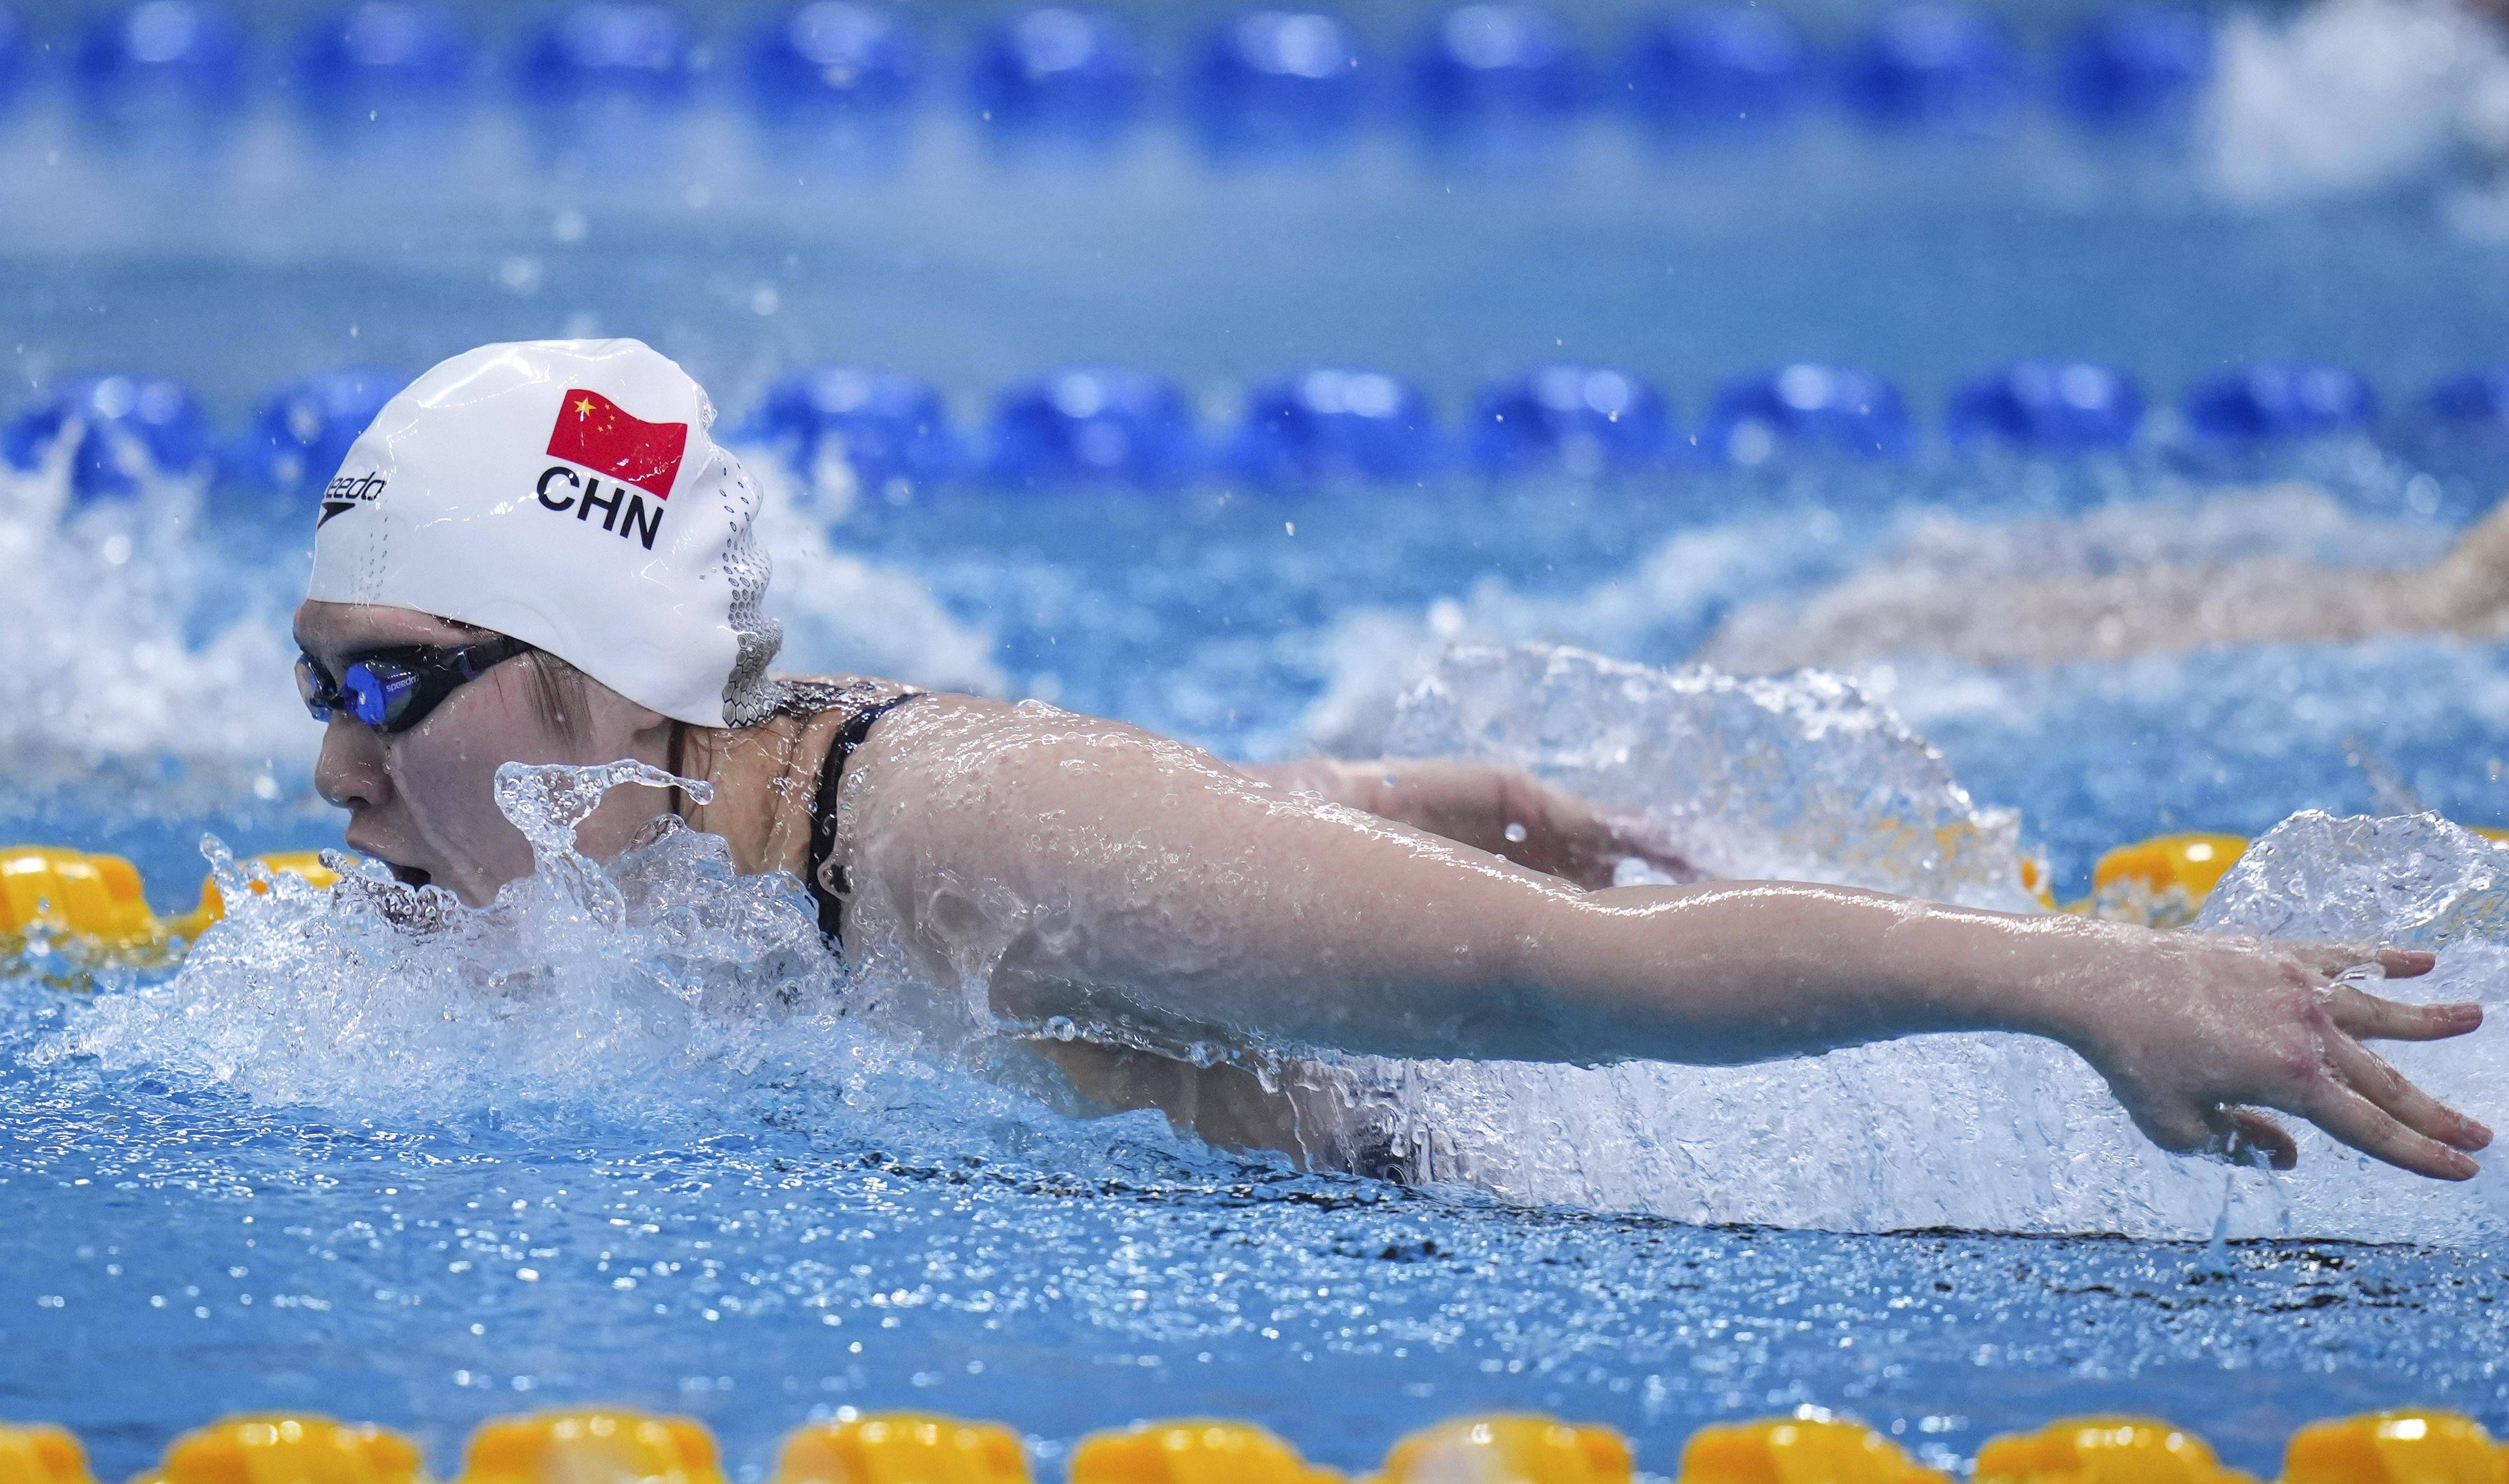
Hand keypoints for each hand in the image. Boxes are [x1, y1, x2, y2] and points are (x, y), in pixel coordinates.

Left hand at [2053, 930, 2490, 1178]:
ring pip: (2377, 1009)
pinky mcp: (2273, 953)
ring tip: (2474, 1016)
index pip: (2369, 1129)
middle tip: (2480, 1134)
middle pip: (2384, 1080)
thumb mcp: (2180, 1128)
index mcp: (2288, 1079)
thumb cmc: (2129, 1060)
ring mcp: (2294, 984)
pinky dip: (2382, 958)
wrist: (2096, 981)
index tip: (2463, 1171)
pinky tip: (2421, 961)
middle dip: (2434, 1113)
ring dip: (2428, 1017)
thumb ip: (2242, 1146)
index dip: (2418, 1155)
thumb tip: (2291, 1154)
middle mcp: (2305, 1028)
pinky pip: (2342, 957)